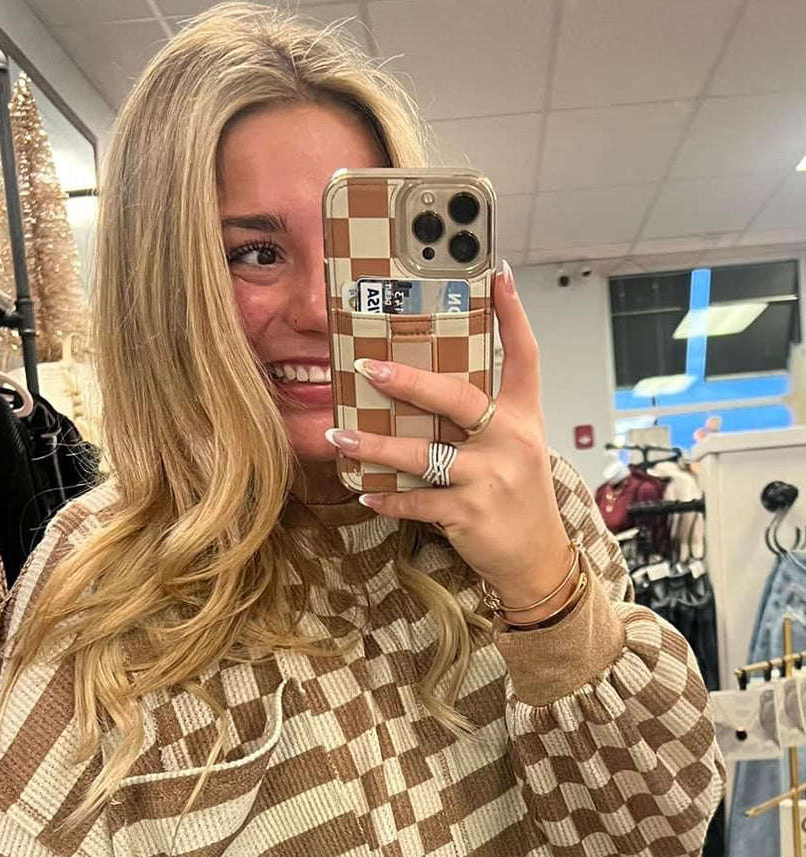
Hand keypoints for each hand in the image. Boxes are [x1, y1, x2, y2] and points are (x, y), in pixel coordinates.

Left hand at [324, 261, 575, 617]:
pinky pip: (417, 500)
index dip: (512, 315)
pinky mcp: (470, 514)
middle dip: (409, 381)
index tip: (496, 275)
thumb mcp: (514, 449)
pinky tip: (366, 491)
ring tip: (339, 434)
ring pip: (423, 454)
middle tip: (368, 368)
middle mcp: (511, 441)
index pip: (523, 356)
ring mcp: (491, 478)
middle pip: (458, 398)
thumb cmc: (518, 499)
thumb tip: (423, 391)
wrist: (537, 560)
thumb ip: (481, 419)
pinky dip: (388, 497)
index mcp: (522, 418)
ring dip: (375, 444)